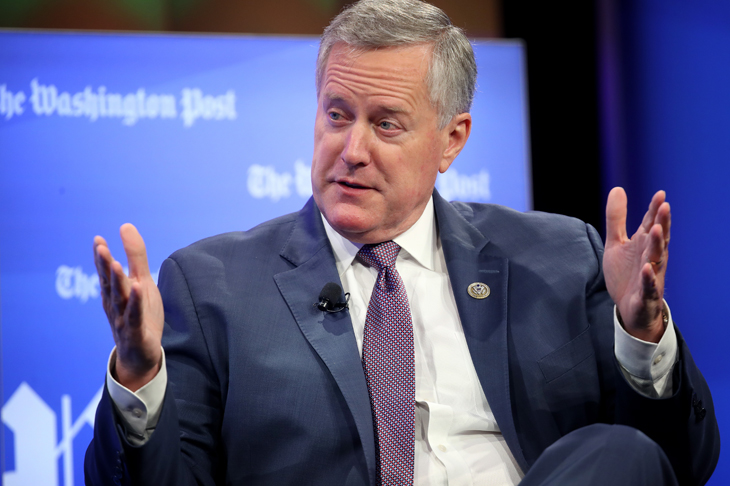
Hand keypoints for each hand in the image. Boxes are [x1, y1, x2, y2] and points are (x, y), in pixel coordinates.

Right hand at [94, 224, 163, 390]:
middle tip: (100, 248)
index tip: (98, 240)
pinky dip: (135, 303)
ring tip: (114, 263)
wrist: (141, 355)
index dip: (101, 258)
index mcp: (115, 293)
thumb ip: (135, 256)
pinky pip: (135, 317)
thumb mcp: (141, 281)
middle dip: (104, 266)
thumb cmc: (139, 315)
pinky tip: (138, 288)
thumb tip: (125, 226)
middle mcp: (115, 305)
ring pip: (119, 299)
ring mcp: (124, 320)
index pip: (106, 273)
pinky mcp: (136, 333)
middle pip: (109, 284)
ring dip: (116, 282)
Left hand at [604, 187, 670, 342]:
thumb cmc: (626, 273)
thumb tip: (617, 189)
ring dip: (658, 245)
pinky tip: (647, 268)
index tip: (660, 194)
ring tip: (658, 230)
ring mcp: (650, 275)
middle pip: (658, 238)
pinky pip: (648, 285)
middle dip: (662, 223)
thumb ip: (616, 219)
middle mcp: (651, 257)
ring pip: (657, 258)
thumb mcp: (616, 243)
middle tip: (664, 206)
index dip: (655, 210)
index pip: (651, 224)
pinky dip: (648, 277)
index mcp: (644, 244)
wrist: (628, 308)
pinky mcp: (645, 293)